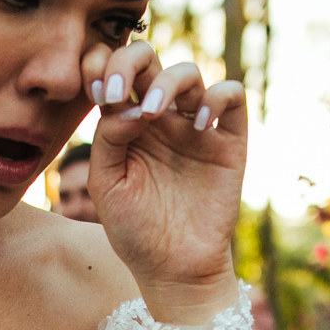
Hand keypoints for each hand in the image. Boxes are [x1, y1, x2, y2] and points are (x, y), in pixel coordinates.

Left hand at [80, 39, 245, 322]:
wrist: (174, 269)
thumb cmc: (135, 230)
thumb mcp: (106, 184)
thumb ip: (108, 138)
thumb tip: (128, 103)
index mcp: (126, 124)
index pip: (113, 73)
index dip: (102, 67)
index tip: (97, 93)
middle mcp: (160, 118)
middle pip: (148, 60)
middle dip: (129, 61)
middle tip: (117, 92)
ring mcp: (194, 127)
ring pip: (188, 72)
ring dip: (167, 82)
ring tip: (154, 112)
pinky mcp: (228, 141)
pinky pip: (231, 95)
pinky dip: (216, 98)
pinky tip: (198, 126)